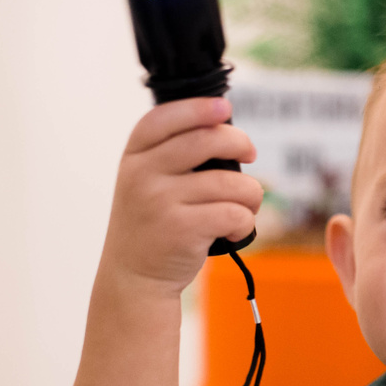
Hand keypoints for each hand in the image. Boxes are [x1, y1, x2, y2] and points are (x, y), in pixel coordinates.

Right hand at [99, 96, 262, 298]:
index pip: (165, 118)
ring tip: (246, 205)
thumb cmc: (153, 223)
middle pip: (206, 140)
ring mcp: (160, 201)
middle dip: (239, 142)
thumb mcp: (147, 182)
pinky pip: (234, 213)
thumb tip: (226, 128)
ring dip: (251, 193)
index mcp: (134, 156)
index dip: (198, 108)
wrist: (134, 277)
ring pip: (230, 182)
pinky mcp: (182, 229)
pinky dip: (245, 221)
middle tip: (250, 154)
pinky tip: (235, 230)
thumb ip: (173, 154)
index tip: (224, 108)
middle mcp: (143, 174)